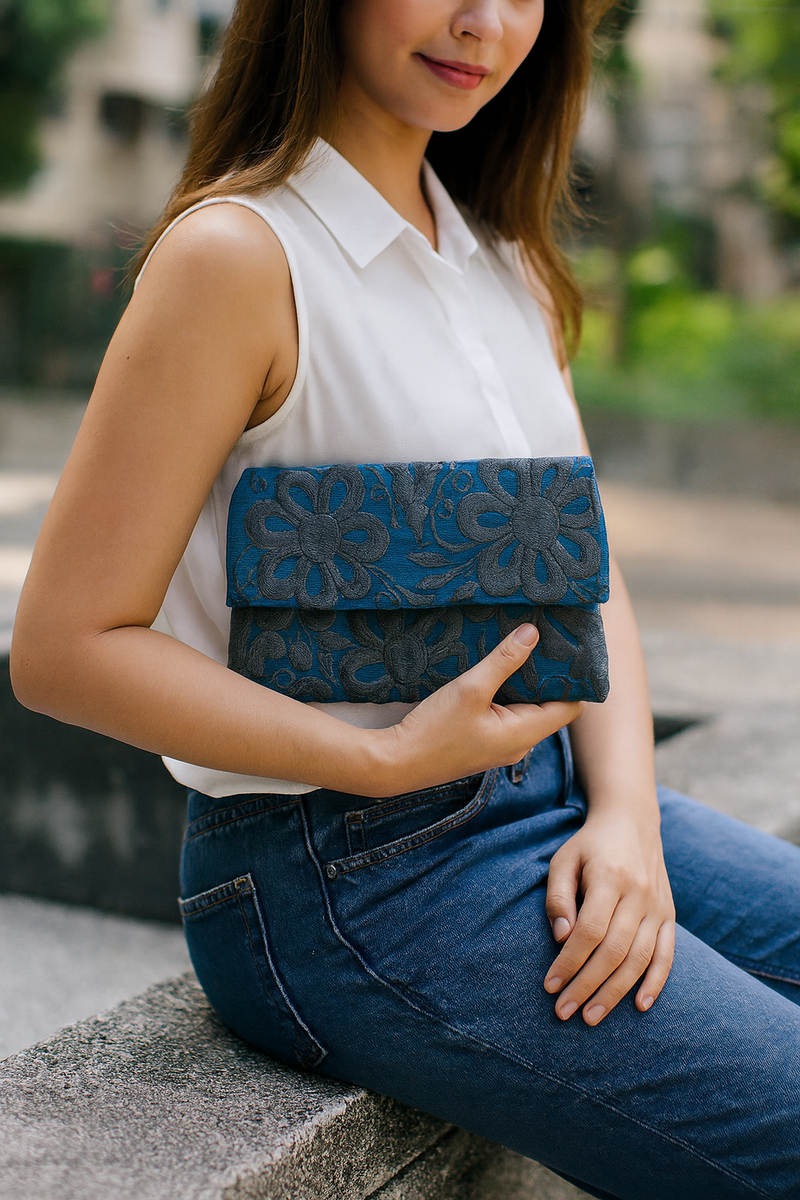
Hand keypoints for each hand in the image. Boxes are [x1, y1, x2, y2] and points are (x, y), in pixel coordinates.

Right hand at [380, 623, 582, 796]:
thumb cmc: (433, 731)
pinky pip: (508, 713)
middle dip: (548, 675)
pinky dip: (507, 692)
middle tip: (545, 640)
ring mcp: (501, 744)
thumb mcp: (470, 688)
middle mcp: (519, 743)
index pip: (570, 708)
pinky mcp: (485, 741)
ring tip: (522, 649)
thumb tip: (533, 633)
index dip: (573, 680)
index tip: (567, 651)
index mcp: (523, 734)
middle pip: (550, 706)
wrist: (397, 763)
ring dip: (525, 683)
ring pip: (527, 708)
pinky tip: (496, 670)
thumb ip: (504, 661)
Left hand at [543, 807, 675, 1024]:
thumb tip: (562, 939)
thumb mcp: (564, 860)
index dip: (569, 962)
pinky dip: (656, 982)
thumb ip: (558, 898)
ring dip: (615, 992)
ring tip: (591, 1016)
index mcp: (610, 878)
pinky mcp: (669, 914)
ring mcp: (658, 906)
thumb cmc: (589, 845)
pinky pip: (667, 954)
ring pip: (640, 958)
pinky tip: (640, 1005)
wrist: (632, 821)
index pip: (590, 930)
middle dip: (587, 986)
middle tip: (564, 1012)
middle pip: (614, 950)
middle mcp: (639, 894)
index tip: (550, 985)